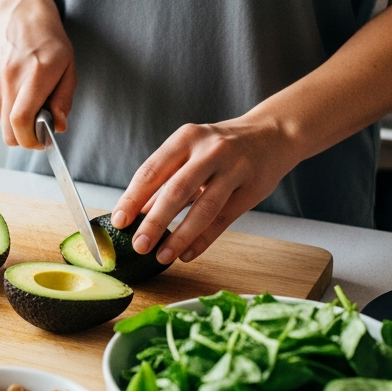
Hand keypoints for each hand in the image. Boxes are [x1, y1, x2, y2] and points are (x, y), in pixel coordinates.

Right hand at [0, 0, 76, 148]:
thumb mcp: (69, 68)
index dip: (30, 140)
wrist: (21, 15)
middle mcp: (8, 79)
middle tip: (39, 126)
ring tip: (28, 98)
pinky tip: (17, 90)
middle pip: (8, 131)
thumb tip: (59, 126)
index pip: (21, 121)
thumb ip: (64, 100)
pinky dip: (7, 108)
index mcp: (33, 76)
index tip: (41, 141)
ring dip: (16, 120)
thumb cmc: (48, 40)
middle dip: (25, 137)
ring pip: (1, 122)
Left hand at [110, 115, 300, 263]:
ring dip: (180, 236)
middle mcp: (210, 150)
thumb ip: (164, 180)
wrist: (273, 134)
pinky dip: (203, 239)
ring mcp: (234, 169)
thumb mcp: (191, 151)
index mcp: (187, 138)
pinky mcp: (252, 189)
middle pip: (176, 190)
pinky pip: (224, 219)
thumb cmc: (222, 146)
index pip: (152, 170)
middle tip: (138, 245)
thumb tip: (135, 212)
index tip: (118, 221)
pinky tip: (187, 253)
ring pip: (203, 207)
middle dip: (154, 221)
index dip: (133, 198)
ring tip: (162, 256)